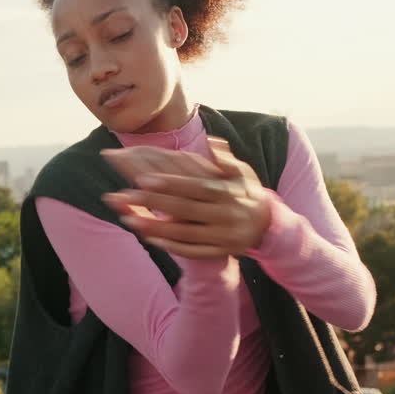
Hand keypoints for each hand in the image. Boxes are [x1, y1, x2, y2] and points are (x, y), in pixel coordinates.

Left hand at [101, 137, 271, 258]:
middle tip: (125, 196)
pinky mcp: (218, 252)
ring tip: (129, 220)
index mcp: (227, 192)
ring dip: (156, 227)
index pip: (195, 187)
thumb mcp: (243, 172)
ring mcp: (222, 236)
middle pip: (184, 209)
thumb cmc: (247, 193)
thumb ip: (226, 159)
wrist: (268, 226)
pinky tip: (150, 240)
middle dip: (154, 204)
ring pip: (185, 233)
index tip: (144, 179)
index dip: (170, 184)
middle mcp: (225, 215)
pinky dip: (172, 246)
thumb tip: (210, 141)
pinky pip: (193, 251)